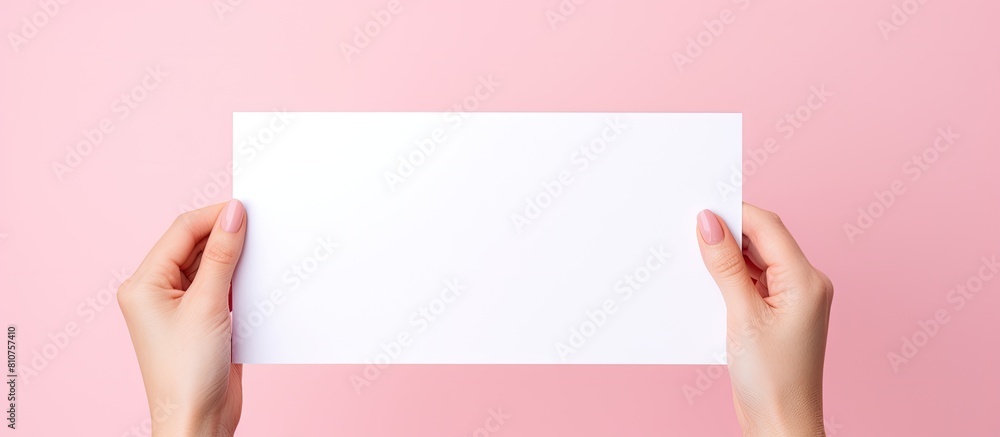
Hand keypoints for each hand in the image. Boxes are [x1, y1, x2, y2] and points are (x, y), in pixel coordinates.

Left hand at [118, 200, 246, 436]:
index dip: (215, 216)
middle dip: (228, 236)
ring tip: (266, 251)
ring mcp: (182, 307)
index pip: (182, 232)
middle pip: (197, 246)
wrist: (198, 422)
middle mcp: (159, 291)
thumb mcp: (209, 305)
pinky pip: (224, 288)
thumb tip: (234, 213)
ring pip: (212, 266)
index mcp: (144, 283)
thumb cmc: (188, 373)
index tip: (249, 208)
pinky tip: (262, 278)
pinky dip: (242, 281)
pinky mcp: (204, 321)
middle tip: (264, 226)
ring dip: (238, 259)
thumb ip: (222, 256)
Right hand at [696, 203, 832, 436]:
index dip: (732, 213)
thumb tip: (709, 223)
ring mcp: (794, 299)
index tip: (697, 209)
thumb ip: (725, 266)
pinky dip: (731, 277)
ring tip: (694, 259)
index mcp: (805, 279)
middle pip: (762, 239)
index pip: (767, 226)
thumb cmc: (771, 380)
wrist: (781, 425)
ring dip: (726, 257)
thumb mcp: (740, 316)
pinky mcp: (780, 313)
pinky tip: (707, 283)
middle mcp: (806, 284)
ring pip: (756, 259)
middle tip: (689, 230)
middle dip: (727, 233)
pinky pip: (754, 281)